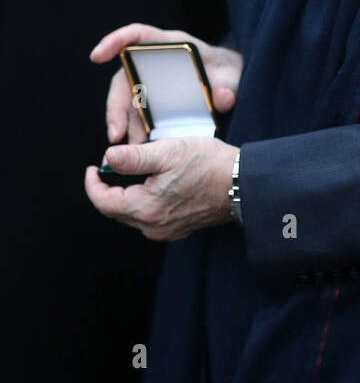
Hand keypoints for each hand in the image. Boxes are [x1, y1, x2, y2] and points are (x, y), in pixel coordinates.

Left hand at [84, 136, 238, 240]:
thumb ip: (134, 157)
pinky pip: (149, 218)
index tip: (93, 167)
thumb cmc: (209, 164)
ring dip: (126, 195)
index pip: (103, 202)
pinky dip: (143, 201)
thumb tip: (108, 158)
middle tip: (112, 166)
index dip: (93, 184)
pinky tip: (154, 184)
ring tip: (134, 171)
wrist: (243, 184)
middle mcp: (152, 226)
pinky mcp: (178, 229)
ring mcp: (166, 231)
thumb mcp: (169, 151)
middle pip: (116, 210)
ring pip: (132, 215)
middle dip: (108, 189)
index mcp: (145, 208)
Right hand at [90, 22, 242, 145]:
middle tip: (115, 135)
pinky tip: (136, 147)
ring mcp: (151, 79)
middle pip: (124, 77)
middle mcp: (155, 61)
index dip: (115, 40)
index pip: (137, 35)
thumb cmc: (227, 72)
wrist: (229, 81)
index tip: (96, 56)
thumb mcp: (232, 77)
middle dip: (114, 105)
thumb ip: (228, 87)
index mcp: (171, 45)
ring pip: (127, 99)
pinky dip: (133, 129)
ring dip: (122, 123)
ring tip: (124, 147)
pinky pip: (136, 112)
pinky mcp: (153, 97)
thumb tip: (222, 99)